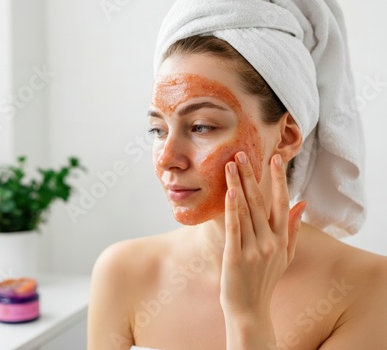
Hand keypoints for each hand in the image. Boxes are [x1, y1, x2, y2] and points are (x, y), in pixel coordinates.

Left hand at [220, 151, 305, 316]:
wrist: (250, 308)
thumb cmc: (265, 279)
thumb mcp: (285, 255)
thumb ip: (294, 229)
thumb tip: (302, 203)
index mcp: (282, 238)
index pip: (282, 202)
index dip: (278, 179)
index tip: (275, 158)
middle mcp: (270, 241)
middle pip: (260, 201)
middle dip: (250, 175)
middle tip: (241, 154)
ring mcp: (254, 249)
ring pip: (246, 210)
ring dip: (237, 185)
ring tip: (230, 165)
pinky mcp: (235, 256)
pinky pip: (234, 227)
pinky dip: (232, 208)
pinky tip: (228, 192)